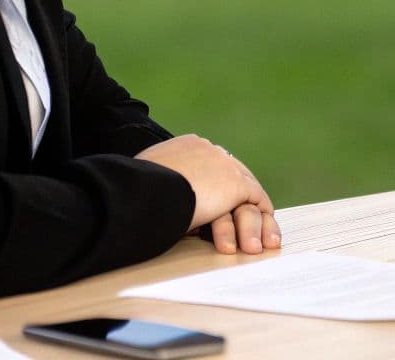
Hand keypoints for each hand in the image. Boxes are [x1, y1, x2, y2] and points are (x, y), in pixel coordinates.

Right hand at [135, 134, 282, 254]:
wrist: (145, 192)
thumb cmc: (134, 193)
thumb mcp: (144, 184)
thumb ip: (158, 186)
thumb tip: (154, 203)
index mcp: (185, 148)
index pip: (210, 166)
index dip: (216, 189)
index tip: (217, 207)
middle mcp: (208, 151)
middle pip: (233, 175)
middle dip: (239, 201)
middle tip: (243, 222)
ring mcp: (225, 165)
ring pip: (247, 191)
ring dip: (251, 220)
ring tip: (253, 245)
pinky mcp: (236, 184)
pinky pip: (257, 202)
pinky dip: (260, 222)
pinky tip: (258, 240)